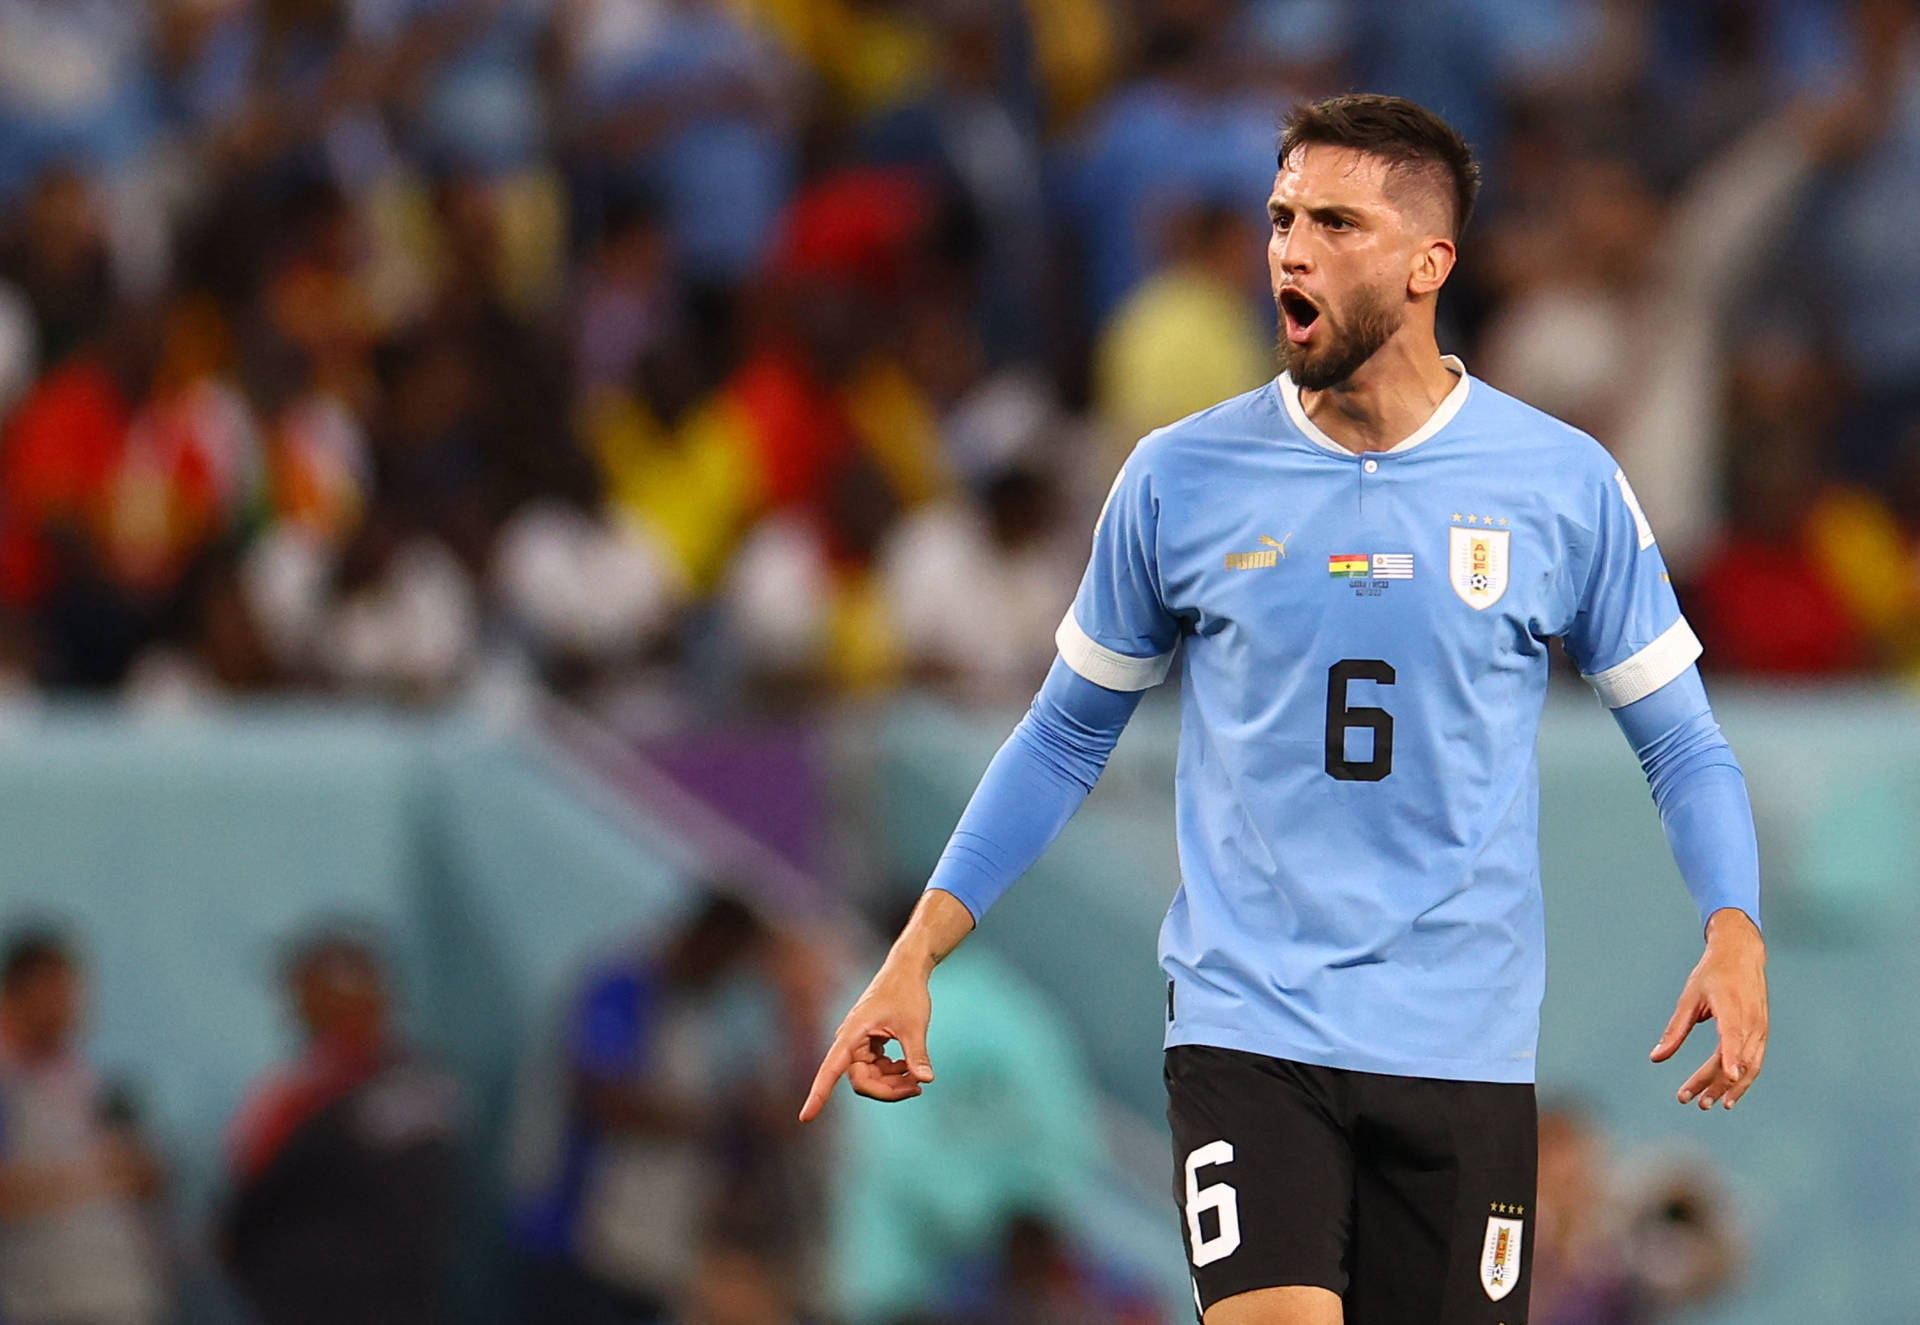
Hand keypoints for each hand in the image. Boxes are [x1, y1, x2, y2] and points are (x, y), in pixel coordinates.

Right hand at [797, 957, 935, 1121]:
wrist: (906, 970)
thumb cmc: (907, 993)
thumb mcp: (914, 1025)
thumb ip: (917, 1055)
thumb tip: (926, 1080)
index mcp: (853, 1034)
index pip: (831, 1070)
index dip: (818, 1094)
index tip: (805, 1117)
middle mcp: (850, 1041)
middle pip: (862, 1082)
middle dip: (888, 1089)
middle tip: (918, 1086)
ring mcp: (859, 1044)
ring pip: (870, 1078)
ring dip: (893, 1083)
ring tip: (918, 1078)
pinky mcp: (869, 1044)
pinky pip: (876, 1069)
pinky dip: (893, 1073)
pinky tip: (909, 1067)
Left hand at [1650, 909, 1767, 1109]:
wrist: (1742, 955)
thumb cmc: (1711, 974)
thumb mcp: (1689, 998)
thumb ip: (1675, 1030)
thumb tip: (1656, 1058)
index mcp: (1732, 1008)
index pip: (1733, 1037)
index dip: (1731, 1058)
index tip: (1728, 1078)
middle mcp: (1751, 1021)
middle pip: (1735, 1059)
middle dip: (1714, 1083)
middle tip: (1691, 1101)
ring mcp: (1760, 1028)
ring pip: (1749, 1066)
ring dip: (1730, 1088)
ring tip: (1709, 1103)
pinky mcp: (1762, 1032)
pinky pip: (1755, 1062)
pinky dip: (1743, 1079)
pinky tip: (1728, 1092)